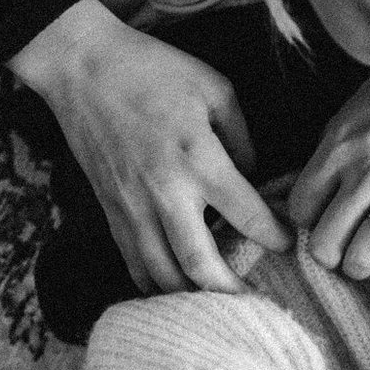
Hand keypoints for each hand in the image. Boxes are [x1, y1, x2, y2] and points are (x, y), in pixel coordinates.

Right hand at [10, 0, 290, 292]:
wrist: (82, 67)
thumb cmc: (154, 71)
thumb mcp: (216, 90)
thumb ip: (242, 139)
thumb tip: (252, 177)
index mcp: (200, 160)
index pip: (248, 216)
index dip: (275, 236)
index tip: (287, 244)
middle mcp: (166, 193)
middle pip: (202, 266)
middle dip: (233, 292)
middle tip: (256, 299)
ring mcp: (133, 207)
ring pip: (163, 276)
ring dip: (193, 297)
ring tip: (218, 302)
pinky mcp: (110, 211)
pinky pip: (133, 263)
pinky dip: (155, 284)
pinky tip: (175, 289)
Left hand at [290, 75, 369, 279]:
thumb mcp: (357, 108)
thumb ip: (338, 149)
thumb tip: (324, 187)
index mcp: (339, 147)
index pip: (302, 207)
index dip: (310, 222)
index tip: (325, 220)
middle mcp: (365, 173)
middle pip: (326, 242)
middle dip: (330, 256)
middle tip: (342, 253)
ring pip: (364, 257)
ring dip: (362, 266)